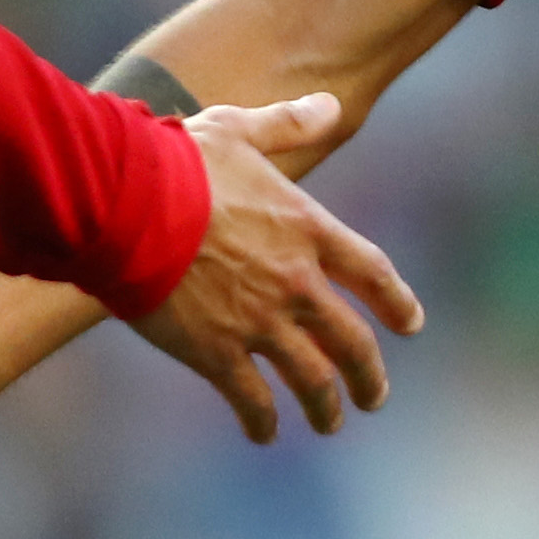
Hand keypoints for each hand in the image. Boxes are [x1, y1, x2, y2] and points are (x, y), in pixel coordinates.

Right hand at [135, 92, 425, 445]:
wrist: (126, 204)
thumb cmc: (177, 160)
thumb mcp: (238, 130)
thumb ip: (288, 124)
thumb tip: (329, 105)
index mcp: (306, 229)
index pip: (371, 272)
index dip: (396, 301)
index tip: (411, 324)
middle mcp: (295, 282)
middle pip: (352, 340)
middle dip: (368, 374)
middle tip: (373, 395)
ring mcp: (259, 322)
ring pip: (311, 379)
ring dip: (326, 407)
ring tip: (330, 422)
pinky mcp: (217, 352)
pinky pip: (252, 399)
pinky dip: (262, 420)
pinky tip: (264, 432)